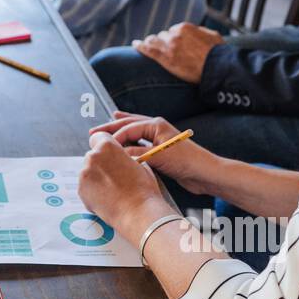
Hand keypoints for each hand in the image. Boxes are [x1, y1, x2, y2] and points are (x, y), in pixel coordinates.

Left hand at [78, 132, 173, 246]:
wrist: (138, 212)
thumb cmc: (143, 189)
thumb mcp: (139, 163)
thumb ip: (124, 156)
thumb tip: (119, 158)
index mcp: (107, 146)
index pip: (98, 137)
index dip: (103, 145)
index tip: (107, 154)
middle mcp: (92, 157)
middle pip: (92, 155)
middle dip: (100, 164)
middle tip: (113, 177)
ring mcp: (84, 174)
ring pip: (88, 171)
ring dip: (96, 177)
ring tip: (112, 190)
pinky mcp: (80, 190)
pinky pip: (85, 187)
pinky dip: (92, 191)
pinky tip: (106, 198)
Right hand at [88, 112, 220, 195]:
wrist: (205, 173)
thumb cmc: (186, 161)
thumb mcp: (158, 156)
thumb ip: (137, 153)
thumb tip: (118, 154)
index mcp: (156, 125)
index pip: (128, 128)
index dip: (113, 136)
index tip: (100, 145)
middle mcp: (156, 128)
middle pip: (128, 124)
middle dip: (111, 128)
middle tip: (93, 132)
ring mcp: (159, 137)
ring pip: (133, 131)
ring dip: (118, 131)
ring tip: (104, 130)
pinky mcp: (160, 149)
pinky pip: (139, 142)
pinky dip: (128, 142)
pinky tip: (122, 144)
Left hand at [131, 22, 223, 82]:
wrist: (215, 68)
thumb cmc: (217, 54)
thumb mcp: (213, 35)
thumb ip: (200, 32)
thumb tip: (196, 32)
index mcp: (185, 28)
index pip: (174, 30)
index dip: (174, 38)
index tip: (175, 44)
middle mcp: (175, 34)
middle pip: (163, 36)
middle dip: (164, 42)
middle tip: (165, 49)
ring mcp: (168, 46)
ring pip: (154, 41)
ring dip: (151, 43)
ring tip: (146, 45)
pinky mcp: (164, 58)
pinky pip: (148, 50)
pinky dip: (140, 46)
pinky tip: (135, 45)